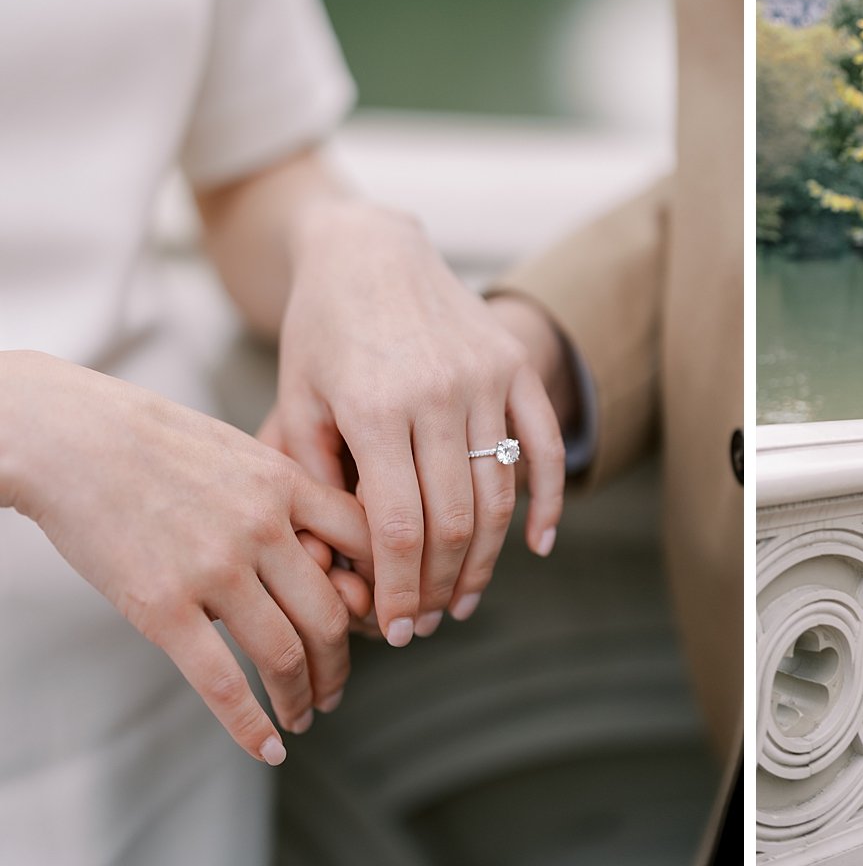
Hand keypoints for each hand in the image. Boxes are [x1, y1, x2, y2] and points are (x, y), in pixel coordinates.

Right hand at [0, 351, 368, 763]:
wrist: (70, 438)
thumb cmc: (157, 442)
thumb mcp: (243, 451)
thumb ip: (288, 497)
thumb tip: (327, 551)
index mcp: (288, 484)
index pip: (368, 546)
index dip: (384, 593)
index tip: (381, 624)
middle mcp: (263, 528)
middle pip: (332, 614)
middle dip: (342, 663)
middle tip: (338, 688)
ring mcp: (215, 569)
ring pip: (288, 653)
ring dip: (304, 695)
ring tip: (305, 714)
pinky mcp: (163, 606)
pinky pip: (222, 681)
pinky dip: (252, 724)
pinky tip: (269, 747)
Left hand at [262, 203, 565, 645]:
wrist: (370, 251)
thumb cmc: (321, 333)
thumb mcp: (297, 402)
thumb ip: (314, 480)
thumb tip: (338, 568)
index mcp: (372, 408)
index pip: (397, 526)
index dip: (402, 589)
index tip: (399, 629)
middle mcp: (436, 393)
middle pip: (454, 520)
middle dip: (443, 585)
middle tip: (432, 622)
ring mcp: (484, 377)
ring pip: (500, 493)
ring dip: (489, 557)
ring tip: (469, 597)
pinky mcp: (514, 365)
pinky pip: (545, 445)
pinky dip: (547, 501)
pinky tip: (538, 545)